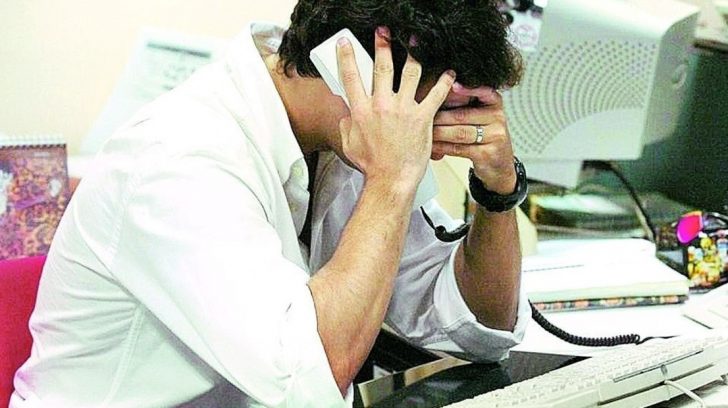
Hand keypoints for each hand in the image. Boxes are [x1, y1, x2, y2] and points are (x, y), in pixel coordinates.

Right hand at [336, 26, 454, 187]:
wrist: (391, 179)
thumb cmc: (372, 165)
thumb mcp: (349, 143)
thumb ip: (347, 124)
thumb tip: (346, 112)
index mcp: (361, 111)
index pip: (350, 77)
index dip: (346, 57)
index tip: (346, 44)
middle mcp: (381, 105)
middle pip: (382, 68)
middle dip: (383, 46)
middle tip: (384, 33)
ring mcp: (403, 110)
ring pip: (410, 73)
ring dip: (414, 55)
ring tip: (416, 43)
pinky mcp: (422, 117)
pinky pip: (436, 94)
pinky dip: (444, 82)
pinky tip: (449, 73)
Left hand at [431, 83, 516, 194]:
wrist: (499, 166)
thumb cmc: (484, 138)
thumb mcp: (481, 118)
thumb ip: (465, 105)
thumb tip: (438, 94)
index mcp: (494, 104)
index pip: (483, 91)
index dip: (467, 89)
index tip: (452, 85)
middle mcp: (498, 117)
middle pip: (462, 115)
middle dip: (439, 116)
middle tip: (420, 116)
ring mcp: (495, 136)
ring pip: (459, 132)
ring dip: (438, 133)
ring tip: (423, 132)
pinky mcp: (488, 154)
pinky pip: (460, 148)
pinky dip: (443, 147)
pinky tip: (432, 146)